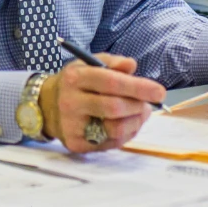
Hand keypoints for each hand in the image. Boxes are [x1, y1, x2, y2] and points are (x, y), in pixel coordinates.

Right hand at [38, 53, 166, 152]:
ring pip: (116, 128)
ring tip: (138, 113)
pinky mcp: (76, 143)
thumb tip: (132, 65)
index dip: (139, 87)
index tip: (160, 92)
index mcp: (76, 77)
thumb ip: (113, 63)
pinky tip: (126, 123)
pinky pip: (111, 142)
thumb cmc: (79, 83)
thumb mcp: (91, 64)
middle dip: (139, 106)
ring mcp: (72, 125)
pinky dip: (127, 133)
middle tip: (148, 104)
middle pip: (115, 108)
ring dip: (136, 121)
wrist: (48, 106)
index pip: (112, 82)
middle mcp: (70, 102)